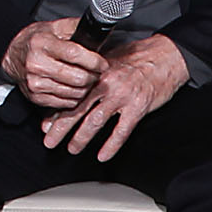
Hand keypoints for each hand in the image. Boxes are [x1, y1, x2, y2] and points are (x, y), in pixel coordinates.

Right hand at [3, 19, 106, 111]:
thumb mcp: (54, 27)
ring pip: (74, 93)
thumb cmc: (37, 41)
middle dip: (93, 76)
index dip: (94, 61)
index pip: (74, 54)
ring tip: (87, 79)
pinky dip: (76, 97)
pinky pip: (66, 102)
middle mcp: (37, 64)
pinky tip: (75, 87)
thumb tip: (98, 31)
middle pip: (77, 78)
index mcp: (42, 43)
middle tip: (97, 72)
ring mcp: (35, 83)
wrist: (13, 56)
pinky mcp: (36, 97)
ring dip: (86, 88)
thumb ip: (76, 27)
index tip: (103, 64)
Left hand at [45, 33, 189, 159]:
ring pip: (95, 121)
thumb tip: (70, 93)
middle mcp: (106, 84)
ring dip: (81, 138)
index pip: (71, 96)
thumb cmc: (137, 59)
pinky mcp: (138, 107)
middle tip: (49, 142)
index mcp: (96, 74)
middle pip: (77, 109)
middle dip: (60, 128)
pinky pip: (121, 130)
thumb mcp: (108, 62)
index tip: (46, 126)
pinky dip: (111, 145)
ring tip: (72, 149)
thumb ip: (90, 77)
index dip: (56, 112)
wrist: (165, 56)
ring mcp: (122, 96)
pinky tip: (103, 155)